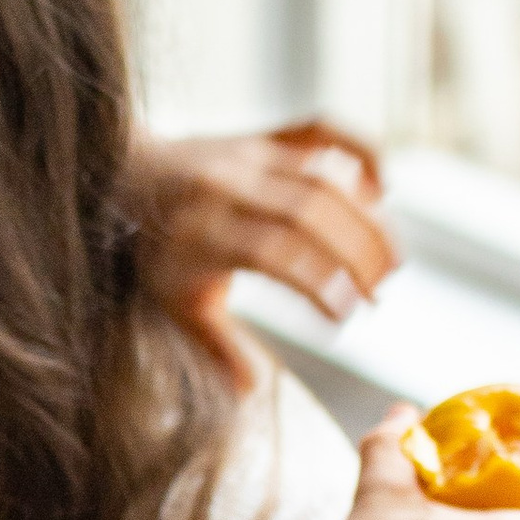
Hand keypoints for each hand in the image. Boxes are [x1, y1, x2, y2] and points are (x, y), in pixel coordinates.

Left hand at [131, 121, 399, 382]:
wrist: (127, 173)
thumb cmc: (156, 250)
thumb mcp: (175, 301)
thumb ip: (216, 345)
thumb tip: (250, 390)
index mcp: (202, 231)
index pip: (274, 252)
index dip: (318, 283)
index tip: (346, 315)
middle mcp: (230, 185)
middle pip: (309, 210)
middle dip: (356, 253)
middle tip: (379, 292)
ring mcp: (252, 153)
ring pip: (325, 174)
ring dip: (368, 218)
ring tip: (392, 261)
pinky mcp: (269, 134)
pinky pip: (325, 129)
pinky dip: (362, 152)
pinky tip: (383, 190)